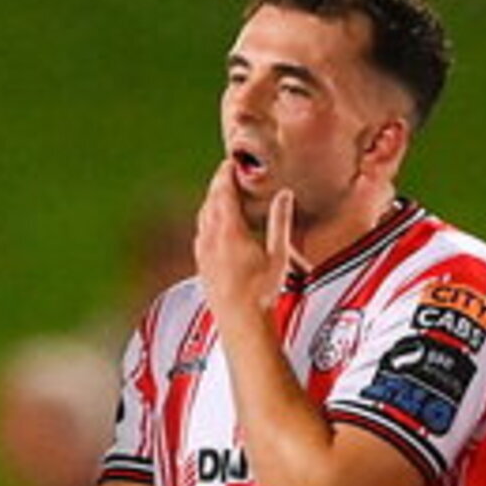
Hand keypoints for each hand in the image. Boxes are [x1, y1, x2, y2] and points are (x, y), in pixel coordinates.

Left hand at [192, 162, 287, 320]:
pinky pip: (200, 232)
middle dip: (218, 184)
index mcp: (229, 232)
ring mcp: (203, 252)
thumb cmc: (262, 292)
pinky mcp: (201, 264)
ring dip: (211, 200)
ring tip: (221, 191)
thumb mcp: (278, 254)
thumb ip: (279, 221)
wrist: (241, 322)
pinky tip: (212, 223)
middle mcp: (210, 239)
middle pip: (210, 201)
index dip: (226, 175)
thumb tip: (284, 195)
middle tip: (226, 171)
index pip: (224, 193)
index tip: (231, 162)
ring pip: (202, 216)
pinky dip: (207, 218)